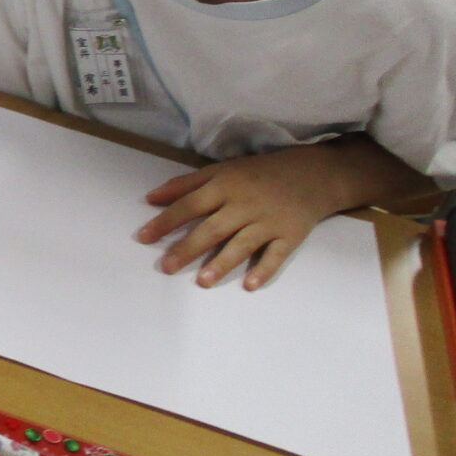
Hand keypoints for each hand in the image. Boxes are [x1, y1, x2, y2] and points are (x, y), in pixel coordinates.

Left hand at [137, 148, 350, 290]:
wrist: (313, 174)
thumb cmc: (258, 173)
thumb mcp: (221, 170)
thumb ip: (185, 184)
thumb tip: (150, 198)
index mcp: (225, 186)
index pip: (190, 205)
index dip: (165, 221)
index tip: (143, 237)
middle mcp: (245, 204)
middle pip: (212, 228)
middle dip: (187, 248)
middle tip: (166, 267)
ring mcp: (269, 221)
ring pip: (242, 244)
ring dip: (222, 263)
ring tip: (202, 282)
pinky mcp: (291, 235)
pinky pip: (276, 255)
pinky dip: (264, 269)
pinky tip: (249, 285)